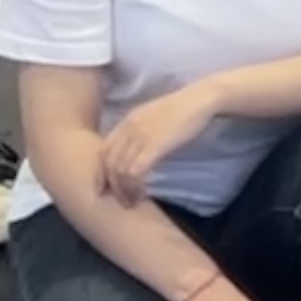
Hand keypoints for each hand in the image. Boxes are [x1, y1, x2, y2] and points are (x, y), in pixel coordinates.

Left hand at [100, 82, 220, 203]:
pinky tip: (143, 192)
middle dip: (112, 187)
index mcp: (127, 121)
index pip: (103, 151)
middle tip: (121, 200)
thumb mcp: (153, 117)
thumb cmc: (182, 109)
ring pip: (120, 170)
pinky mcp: (155, 144)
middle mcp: (129, 128)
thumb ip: (140, 132)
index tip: (105, 190)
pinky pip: (135, 171)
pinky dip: (135, 186)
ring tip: (133, 201)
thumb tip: (135, 153)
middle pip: (109, 163)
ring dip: (124, 191)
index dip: (100, 173)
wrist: (200, 99)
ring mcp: (141, 136)